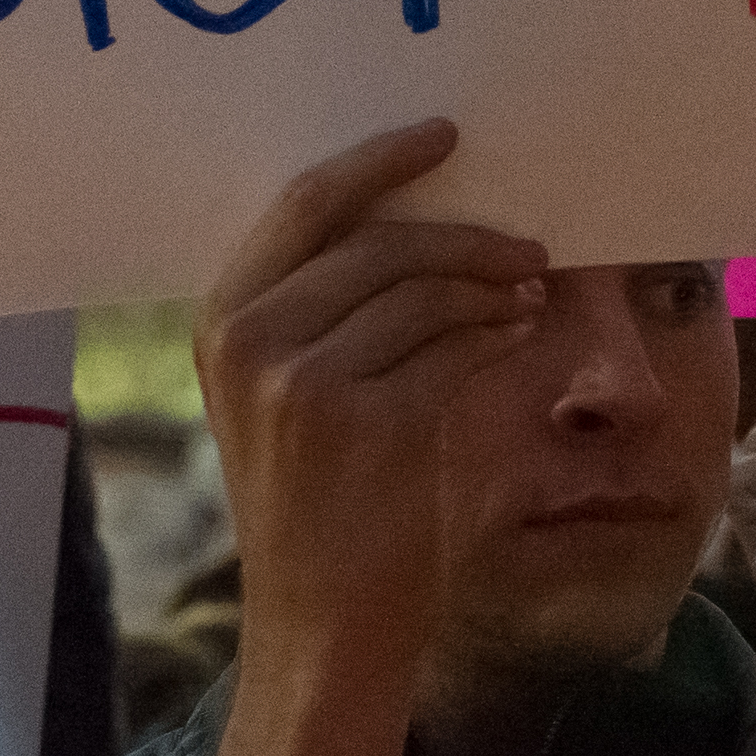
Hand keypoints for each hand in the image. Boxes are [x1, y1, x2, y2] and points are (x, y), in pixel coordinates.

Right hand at [195, 122, 546, 755]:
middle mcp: (251, 339)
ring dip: (492, 280)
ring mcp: (302, 379)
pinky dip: (498, 328)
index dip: (379, 162)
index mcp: (223, 319)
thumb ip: (327, 309)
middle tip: (525, 240)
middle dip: (463, 233)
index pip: (305, 203)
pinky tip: (523, 328)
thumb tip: (426, 222)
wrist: (321, 620)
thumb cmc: (318, 505)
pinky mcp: (363, 419)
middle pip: (378, 241)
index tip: (442, 135)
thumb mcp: (287, 396)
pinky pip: (452, 344)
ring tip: (532, 287)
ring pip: (423, 288)